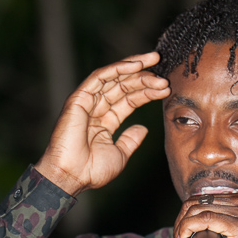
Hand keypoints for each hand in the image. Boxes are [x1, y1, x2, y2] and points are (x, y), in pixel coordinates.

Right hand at [35, 53, 169, 195]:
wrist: (72, 176)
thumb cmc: (91, 171)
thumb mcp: (119, 155)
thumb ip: (130, 140)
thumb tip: (143, 129)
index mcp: (104, 122)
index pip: (129, 100)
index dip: (147, 93)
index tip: (165, 89)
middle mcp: (96, 109)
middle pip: (123, 86)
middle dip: (144, 77)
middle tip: (164, 75)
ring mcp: (87, 102)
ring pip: (114, 77)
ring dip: (135, 68)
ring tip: (155, 61)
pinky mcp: (79, 97)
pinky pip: (100, 77)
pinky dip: (117, 68)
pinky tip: (136, 65)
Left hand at [174, 193, 237, 237]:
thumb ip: (212, 225)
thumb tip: (186, 219)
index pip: (198, 200)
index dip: (182, 217)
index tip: (179, 237)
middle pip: (196, 204)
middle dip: (180, 224)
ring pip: (198, 210)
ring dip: (182, 228)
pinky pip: (205, 218)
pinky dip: (188, 228)